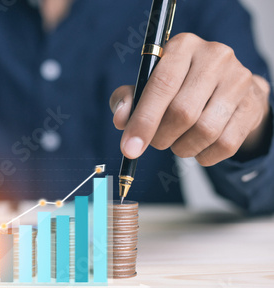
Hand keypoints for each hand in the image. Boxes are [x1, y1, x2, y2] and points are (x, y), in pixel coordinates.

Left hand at [110, 33, 270, 165]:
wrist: (225, 89)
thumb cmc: (177, 88)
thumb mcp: (148, 86)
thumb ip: (128, 99)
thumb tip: (121, 119)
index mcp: (182, 46)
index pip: (161, 86)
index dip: (143, 122)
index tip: (130, 148)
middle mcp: (214, 56)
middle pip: (182, 112)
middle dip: (161, 137)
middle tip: (156, 143)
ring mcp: (238, 80)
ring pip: (205, 131)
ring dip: (182, 148)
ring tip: (177, 144)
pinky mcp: (252, 105)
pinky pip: (225, 144)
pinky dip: (204, 156)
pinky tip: (197, 148)